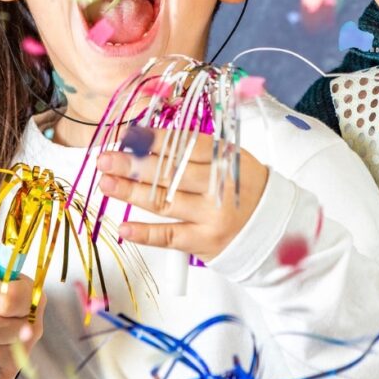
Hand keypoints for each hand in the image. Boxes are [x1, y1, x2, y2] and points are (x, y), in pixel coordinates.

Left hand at [96, 132, 268, 260]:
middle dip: (133, 164)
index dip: (154, 140)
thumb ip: (195, 150)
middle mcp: (218, 188)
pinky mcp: (204, 242)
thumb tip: (145, 139)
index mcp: (225, 159)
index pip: (185, 146)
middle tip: (106, 158)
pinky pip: (169, 238)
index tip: (128, 135)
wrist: (273, 228)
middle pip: (170, 173)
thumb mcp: (230, 159)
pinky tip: (123, 226)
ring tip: (106, 183)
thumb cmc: (242, 187)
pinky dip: (145, 233)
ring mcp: (211, 217)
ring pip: (164, 203)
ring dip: (131, 192)